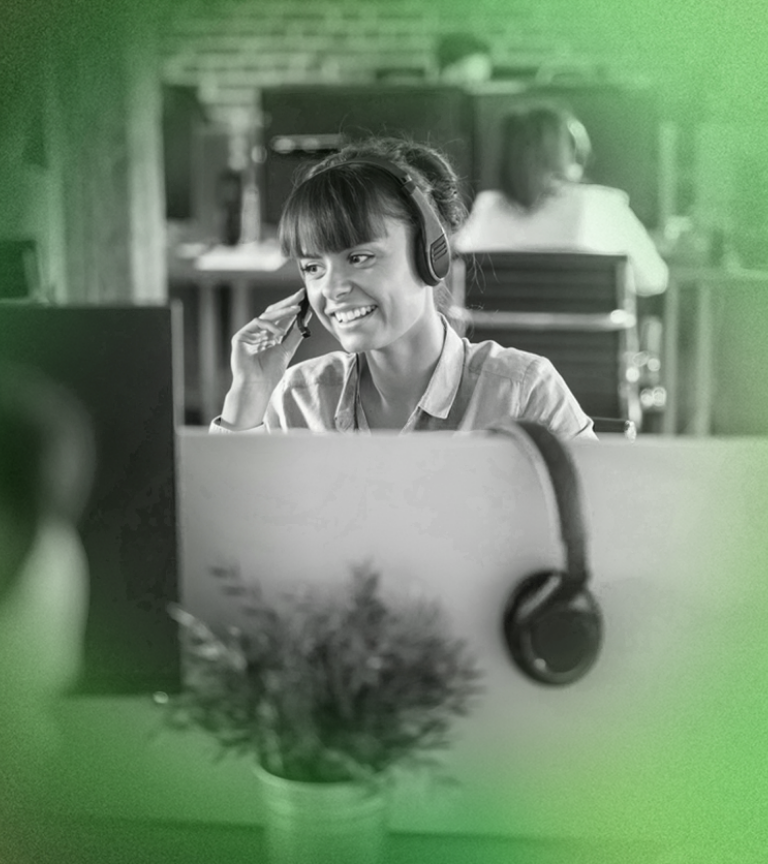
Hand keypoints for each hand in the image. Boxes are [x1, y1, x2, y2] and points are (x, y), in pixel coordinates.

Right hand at [221, 289, 311, 428]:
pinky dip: (270, 325)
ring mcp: (250, 334)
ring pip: (267, 315)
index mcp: (271, 337)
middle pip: (274, 313)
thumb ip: (295, 334)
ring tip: (296, 308)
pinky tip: (279, 332)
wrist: (257, 386)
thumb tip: (305, 318)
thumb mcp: (286, 350)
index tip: (304, 299)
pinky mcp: (241, 336)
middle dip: (288, 303)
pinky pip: (257, 322)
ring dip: (283, 311)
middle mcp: (260, 333)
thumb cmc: (270, 373)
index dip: (293, 309)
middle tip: (300, 294)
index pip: (283, 319)